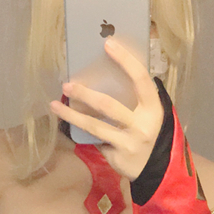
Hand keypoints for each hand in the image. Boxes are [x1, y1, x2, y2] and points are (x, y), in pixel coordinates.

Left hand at [50, 37, 164, 180]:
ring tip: (55, 105)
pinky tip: (72, 124)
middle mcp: (142, 125)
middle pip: (109, 106)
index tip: (108, 44)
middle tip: (67, 85)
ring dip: (72, 115)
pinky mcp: (116, 156)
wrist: (158, 169)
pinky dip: (84, 132)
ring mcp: (129, 142)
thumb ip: (137, 96)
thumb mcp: (150, 113)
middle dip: (85, 94)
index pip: (141, 79)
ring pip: (95, 126)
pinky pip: (95, 140)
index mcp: (153, 108)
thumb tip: (113, 68)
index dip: (125, 60)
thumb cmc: (150, 132)